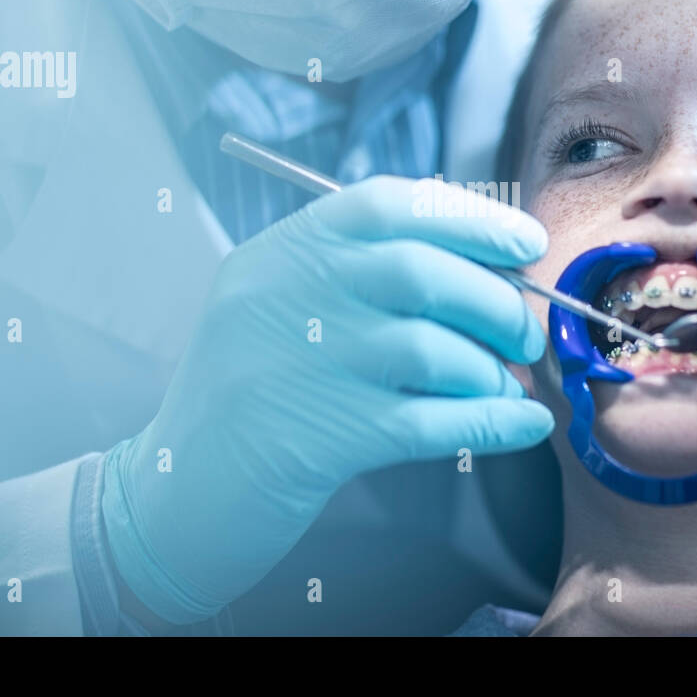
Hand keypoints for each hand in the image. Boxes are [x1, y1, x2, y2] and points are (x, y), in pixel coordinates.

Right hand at [102, 176, 553, 622]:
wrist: (170, 492)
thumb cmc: (248, 391)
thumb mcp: (279, 304)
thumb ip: (359, 274)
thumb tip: (482, 265)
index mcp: (281, 252)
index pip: (389, 205)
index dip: (472, 219)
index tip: (526, 243)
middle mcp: (286, 297)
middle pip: (421, 273)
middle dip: (495, 301)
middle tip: (524, 334)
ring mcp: (300, 368)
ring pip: (434, 351)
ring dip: (491, 372)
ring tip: (507, 388)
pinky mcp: (318, 442)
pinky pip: (433, 423)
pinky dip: (493, 423)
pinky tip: (522, 426)